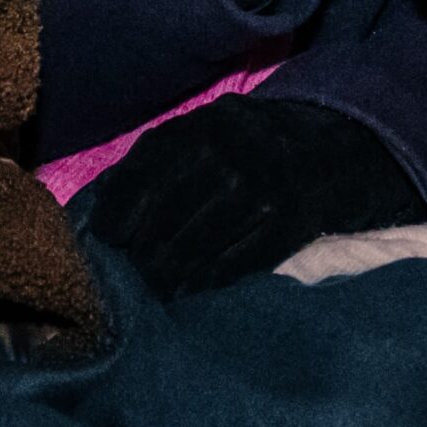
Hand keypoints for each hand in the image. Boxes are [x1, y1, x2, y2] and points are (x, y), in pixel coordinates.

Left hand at [86, 96, 426, 298]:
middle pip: (163, 219)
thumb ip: (155, 167)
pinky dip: (210, 282)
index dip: (114, 223)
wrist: (331, 145)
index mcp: (196, 128)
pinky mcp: (290, 218)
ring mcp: (260, 184)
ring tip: (153, 298)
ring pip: (197, 244)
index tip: (101, 254)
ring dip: (169, 278)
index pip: (137, 181)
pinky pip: (238, 260)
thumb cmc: (248, 148)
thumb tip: (96, 218)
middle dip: (138, 259)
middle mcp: (225, 151)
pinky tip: (193, 294)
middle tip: (122, 288)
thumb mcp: (202, 136)